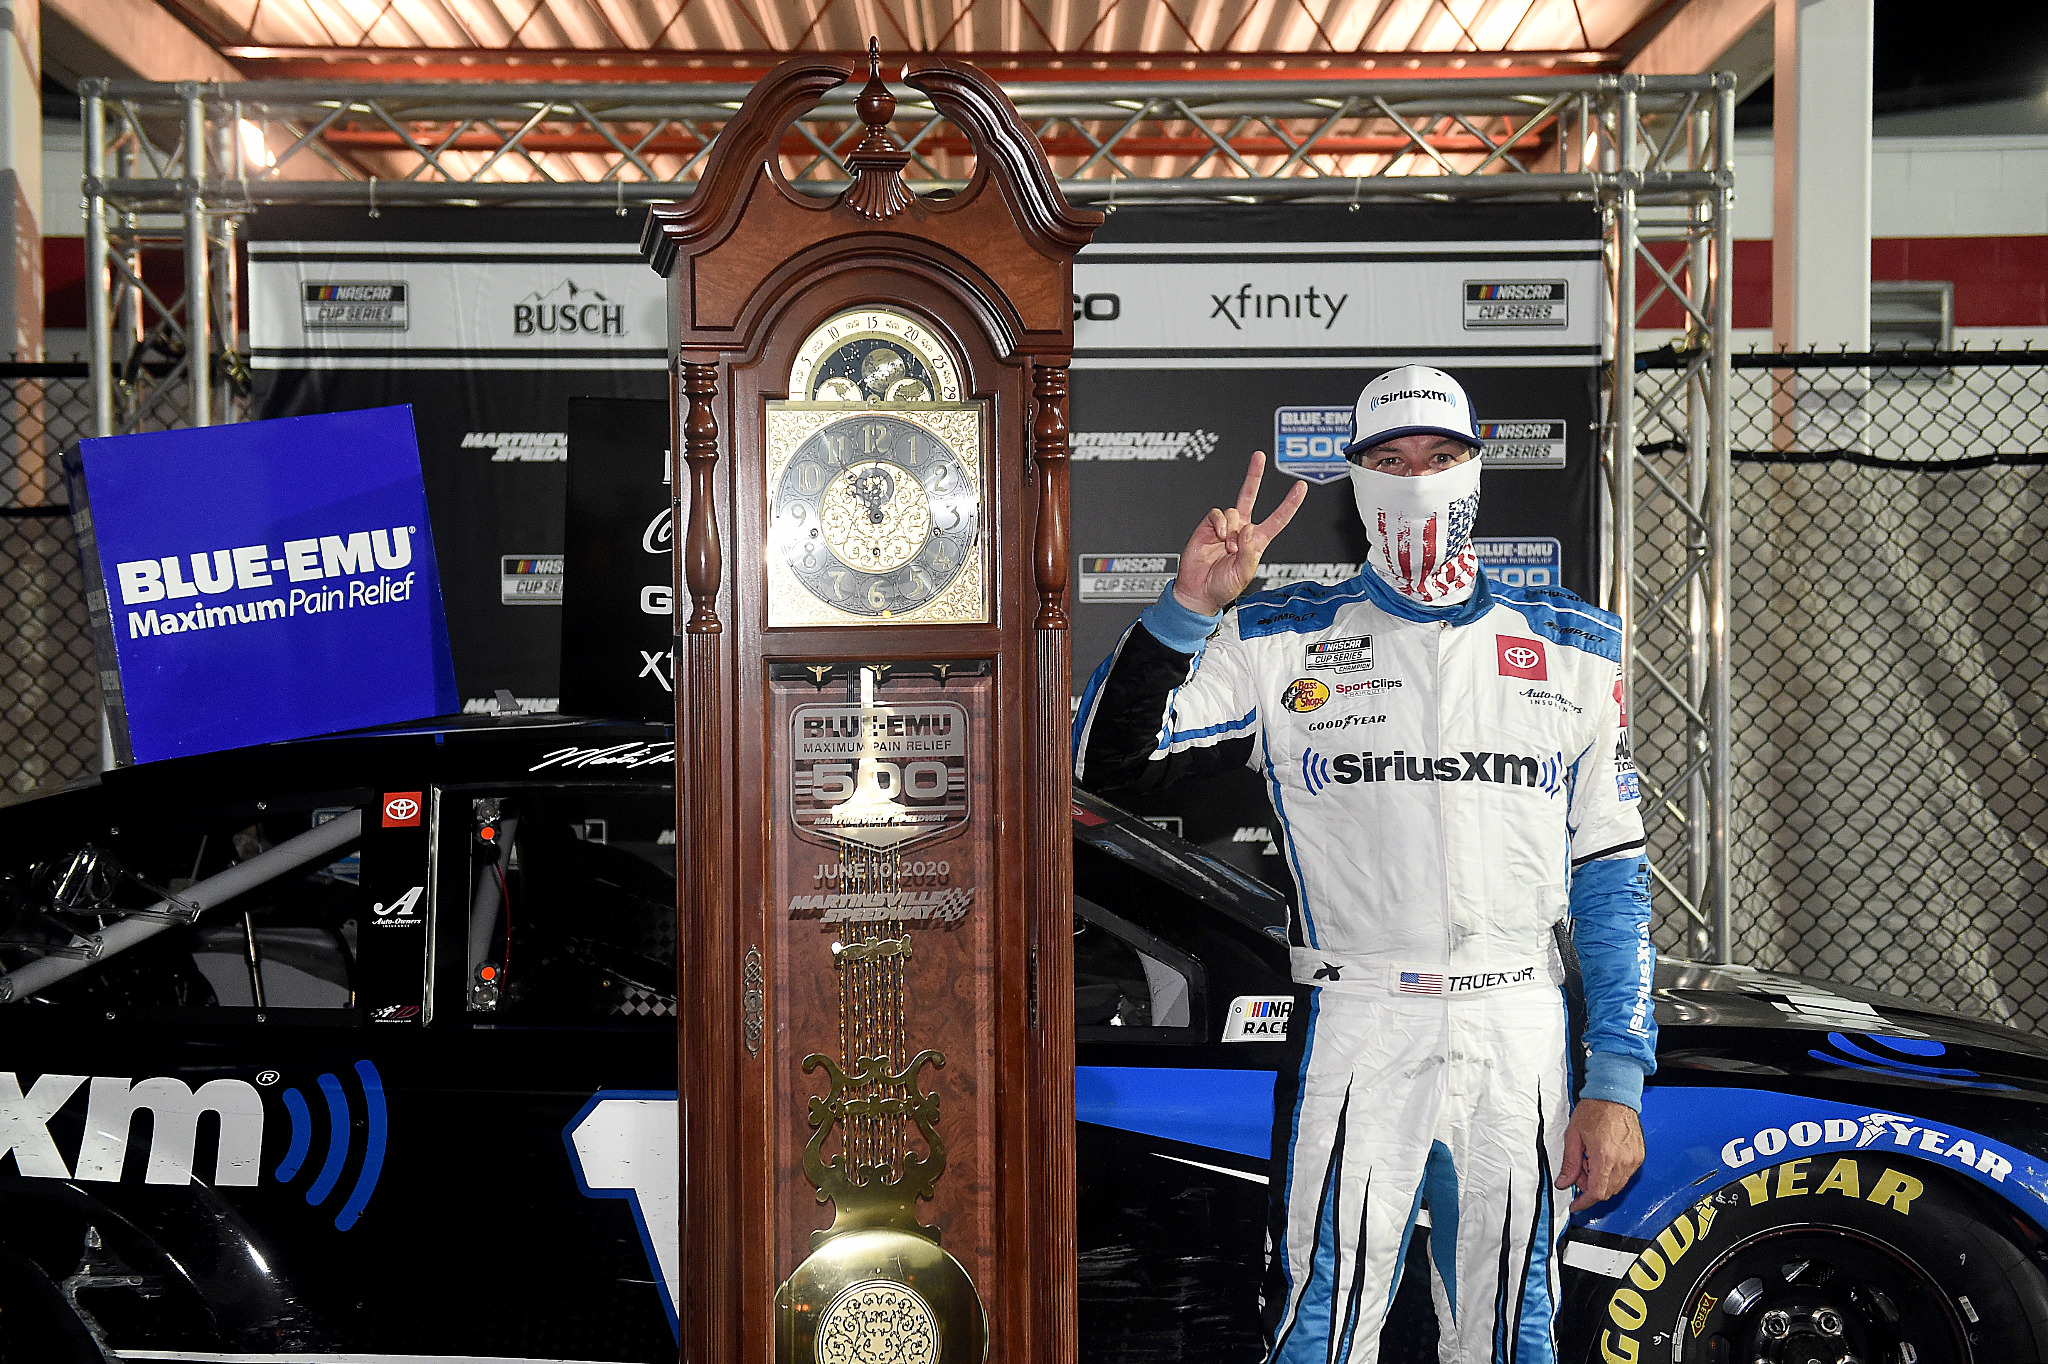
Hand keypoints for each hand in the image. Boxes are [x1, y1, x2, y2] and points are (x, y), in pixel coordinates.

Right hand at [1171, 452, 1308, 615]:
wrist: (1198, 592)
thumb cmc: (1222, 587)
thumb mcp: (1244, 574)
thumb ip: (1249, 551)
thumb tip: (1248, 528)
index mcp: (1256, 542)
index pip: (1277, 518)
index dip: (1290, 503)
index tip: (1301, 487)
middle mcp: (1241, 531)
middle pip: (1250, 497)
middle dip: (1254, 475)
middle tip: (1259, 456)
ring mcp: (1224, 527)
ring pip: (1233, 510)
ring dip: (1232, 529)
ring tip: (1227, 548)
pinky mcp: (1208, 526)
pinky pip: (1217, 514)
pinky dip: (1219, 524)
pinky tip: (1218, 537)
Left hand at [1555, 1098, 1644, 1211]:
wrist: (1615, 1095)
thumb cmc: (1595, 1110)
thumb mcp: (1573, 1136)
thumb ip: (1569, 1164)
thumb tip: (1563, 1182)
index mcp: (1605, 1158)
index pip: (1596, 1193)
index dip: (1584, 1203)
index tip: (1576, 1206)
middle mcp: (1623, 1162)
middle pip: (1607, 1192)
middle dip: (1589, 1187)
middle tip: (1578, 1171)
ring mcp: (1633, 1160)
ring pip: (1617, 1185)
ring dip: (1601, 1180)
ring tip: (1589, 1159)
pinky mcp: (1639, 1156)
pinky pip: (1625, 1175)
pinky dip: (1611, 1173)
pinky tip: (1602, 1157)